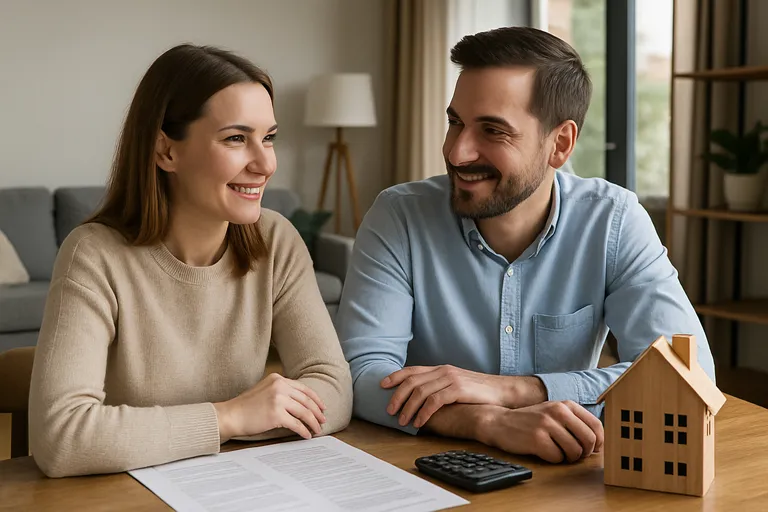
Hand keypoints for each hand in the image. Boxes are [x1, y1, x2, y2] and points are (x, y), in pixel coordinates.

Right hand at [214, 373, 325, 441]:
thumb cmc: (246, 406)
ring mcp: (278, 399)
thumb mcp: (265, 390)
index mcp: (278, 379)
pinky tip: (306, 435)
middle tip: (323, 421)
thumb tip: (301, 403)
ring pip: (304, 412)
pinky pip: (296, 424)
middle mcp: (279, 386)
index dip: (315, 399)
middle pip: (306, 401)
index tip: (322, 408)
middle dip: (317, 413)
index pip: (303, 389)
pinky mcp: (276, 414)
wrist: (231, 415)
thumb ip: (280, 391)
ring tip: (316, 430)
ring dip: (313, 423)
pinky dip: (304, 431)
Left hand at [382, 365, 542, 427]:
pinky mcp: (458, 389)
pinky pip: (435, 401)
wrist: (502, 391)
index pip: (412, 370)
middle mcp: (443, 371)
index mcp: (441, 369)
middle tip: (389, 410)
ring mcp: (451, 379)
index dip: (395, 376)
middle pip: (412, 381)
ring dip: (408, 407)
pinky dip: (423, 412)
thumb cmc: (478, 391)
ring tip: (402, 421)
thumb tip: (419, 398)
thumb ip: (439, 387)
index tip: (382, 385)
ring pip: (421, 392)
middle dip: (397, 396)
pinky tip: (419, 422)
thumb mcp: (455, 384)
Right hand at [479, 401, 603, 462]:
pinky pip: (557, 458)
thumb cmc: (530, 421)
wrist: (499, 422)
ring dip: (568, 458)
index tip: (592, 449)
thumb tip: (598, 443)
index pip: (596, 425)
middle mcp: (558, 411)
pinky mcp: (537, 439)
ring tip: (557, 452)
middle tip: (573, 454)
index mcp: (566, 405)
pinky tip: (544, 452)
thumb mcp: (553, 413)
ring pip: (575, 452)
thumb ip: (574, 422)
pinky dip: (553, 459)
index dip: (599, 442)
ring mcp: (547, 424)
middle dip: (584, 453)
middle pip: (589, 440)